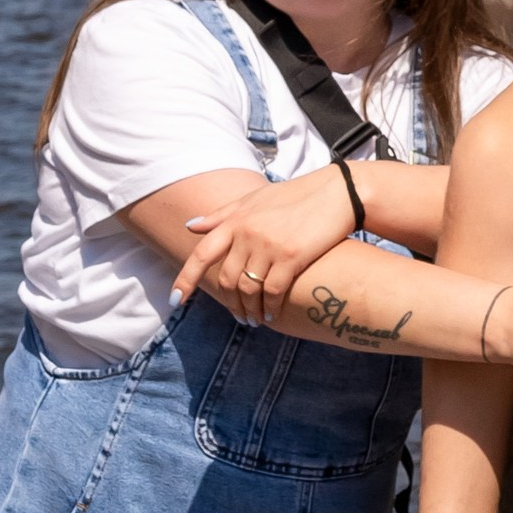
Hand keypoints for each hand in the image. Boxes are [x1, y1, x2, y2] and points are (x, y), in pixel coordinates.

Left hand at [175, 165, 359, 322]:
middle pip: (226, 279)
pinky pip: (272, 291)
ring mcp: (268, 245)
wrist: (337, 192)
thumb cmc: (296, 196)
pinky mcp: (292, 256)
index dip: (185, 279)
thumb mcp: (254, 199)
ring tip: (254, 319)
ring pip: (248, 289)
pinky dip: (269, 307)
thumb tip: (190, 226)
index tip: (175, 300)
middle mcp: (247, 233)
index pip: (202, 254)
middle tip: (238, 316)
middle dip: (229, 303)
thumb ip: (221, 215)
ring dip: (249, 310)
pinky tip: (272, 314)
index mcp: (235, 220)